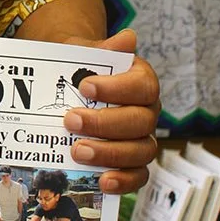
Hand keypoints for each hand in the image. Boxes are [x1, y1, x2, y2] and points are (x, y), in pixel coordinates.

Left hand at [62, 29, 158, 193]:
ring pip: (141, 151)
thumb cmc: (81, 70)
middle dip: (104, 123)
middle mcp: (148, 111)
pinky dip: (124, 181)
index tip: (86, 87)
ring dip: (109, 153)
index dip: (117, 88)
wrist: (73, 86)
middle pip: (140, 122)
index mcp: (142, 82)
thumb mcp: (85, 54)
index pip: (143, 86)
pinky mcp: (134, 162)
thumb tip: (127, 39)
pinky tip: (103, 181)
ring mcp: (143, 138)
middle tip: (70, 121)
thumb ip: (103, 49)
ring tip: (77, 151)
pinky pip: (138, 176)